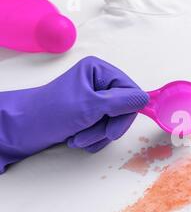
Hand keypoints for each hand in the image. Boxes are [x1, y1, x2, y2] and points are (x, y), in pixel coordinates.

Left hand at [0, 56, 148, 173]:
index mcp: (99, 71)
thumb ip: (121, 102)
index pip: (131, 91)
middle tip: (89, 134)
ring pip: (115, 123)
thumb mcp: (90, 105)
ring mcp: (96, 101)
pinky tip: (77, 138)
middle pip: (124, 110)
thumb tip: (145, 99)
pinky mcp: (91, 117)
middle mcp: (99, 84)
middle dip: (107, 127)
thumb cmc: (53, 112)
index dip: (126, 112)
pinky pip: (105, 132)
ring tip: (78, 137)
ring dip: (97, 135)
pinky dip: (93, 140)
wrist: (24, 130)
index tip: (113, 128)